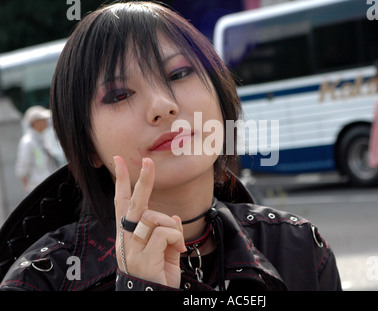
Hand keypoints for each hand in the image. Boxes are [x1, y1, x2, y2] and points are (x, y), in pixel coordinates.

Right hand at [113, 156, 185, 287]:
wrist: (155, 297)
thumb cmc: (158, 274)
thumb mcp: (164, 250)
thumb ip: (166, 233)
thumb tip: (175, 218)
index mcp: (128, 234)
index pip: (122, 202)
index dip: (122, 181)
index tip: (119, 161)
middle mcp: (126, 239)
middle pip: (134, 203)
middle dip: (143, 180)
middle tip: (148, 161)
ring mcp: (133, 248)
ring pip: (155, 217)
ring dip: (172, 228)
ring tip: (176, 246)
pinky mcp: (144, 256)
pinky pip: (165, 233)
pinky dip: (176, 239)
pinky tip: (177, 251)